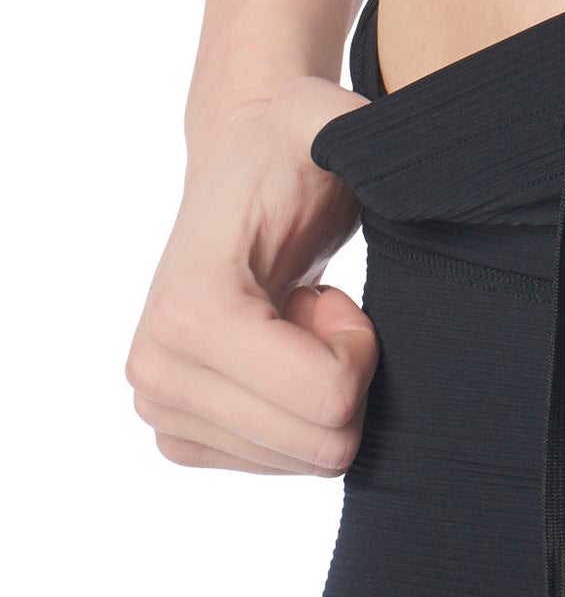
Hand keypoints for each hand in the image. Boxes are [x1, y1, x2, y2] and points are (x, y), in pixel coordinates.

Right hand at [127, 76, 375, 474]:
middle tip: (318, 314)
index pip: (331, 401)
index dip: (360, 349)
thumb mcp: (331, 127)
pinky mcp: (179, 433)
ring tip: (293, 326)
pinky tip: (279, 355)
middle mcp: (156, 369)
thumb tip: (377, 158)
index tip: (334, 296)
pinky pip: (281, 469)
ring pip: (308, 461)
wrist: (244, 172)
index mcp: (189, 313)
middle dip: (345, 379)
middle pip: (323, 446)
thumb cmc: (296, 155)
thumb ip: (354, 134)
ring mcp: (160, 407)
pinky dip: (298, 416)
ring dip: (322, 393)